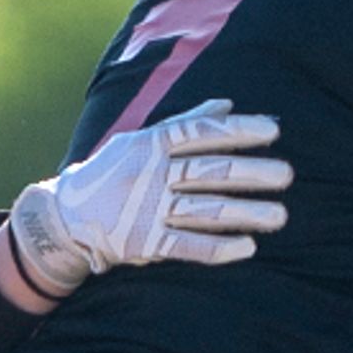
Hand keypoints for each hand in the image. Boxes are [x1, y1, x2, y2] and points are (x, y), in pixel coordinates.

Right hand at [7, 99, 291, 295]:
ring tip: (279, 215)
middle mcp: (152, 175)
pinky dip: (218, 248)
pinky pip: (188, 246)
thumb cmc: (112, 173)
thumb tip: (228, 105)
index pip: (202, 133)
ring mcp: (150, 210)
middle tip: (287, 175)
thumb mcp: (140, 140)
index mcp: (152, 145)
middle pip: (211, 172)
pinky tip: (247, 247)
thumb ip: (185, 123)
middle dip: (252, 173)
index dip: (239, 131)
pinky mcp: (146, 244)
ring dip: (246, 213)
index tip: (274, 131)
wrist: (65, 217)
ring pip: (206, 210)